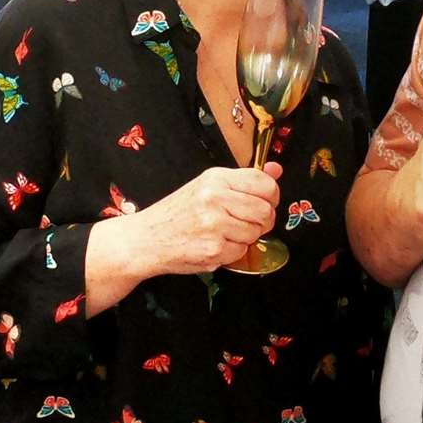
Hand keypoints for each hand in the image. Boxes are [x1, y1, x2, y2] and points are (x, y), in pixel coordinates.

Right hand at [121, 163, 282, 276]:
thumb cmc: (178, 212)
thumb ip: (244, 180)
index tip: (266, 201)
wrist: (146, 239)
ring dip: (246, 237)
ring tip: (225, 232)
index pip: (264, 184)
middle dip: (262, 220)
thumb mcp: (208, 186)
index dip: (272, 195)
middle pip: (265, 211)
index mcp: (216, 179)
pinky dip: (233, 252)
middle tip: (246, 221)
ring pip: (255, 233)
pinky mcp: (213, 250)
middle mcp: (215, 198)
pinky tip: (215, 244)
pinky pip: (241, 252)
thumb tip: (276, 170)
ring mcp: (214, 225)